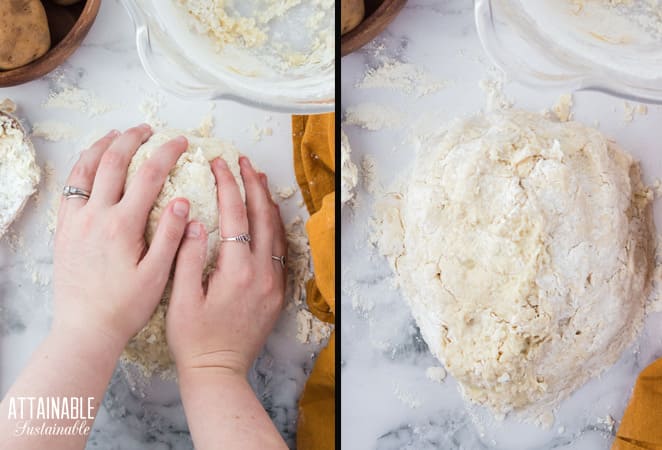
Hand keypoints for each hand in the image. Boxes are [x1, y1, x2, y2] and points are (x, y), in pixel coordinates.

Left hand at [53, 125, 190, 352]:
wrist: (85, 329)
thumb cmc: (125, 307)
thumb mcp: (157, 275)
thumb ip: (171, 236)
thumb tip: (182, 201)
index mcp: (123, 226)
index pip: (149, 176)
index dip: (167, 153)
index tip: (181, 142)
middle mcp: (96, 216)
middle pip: (114, 162)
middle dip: (133, 139)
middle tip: (149, 130)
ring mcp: (75, 220)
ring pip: (85, 169)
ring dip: (103, 146)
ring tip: (117, 134)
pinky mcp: (64, 229)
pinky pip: (69, 188)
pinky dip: (81, 167)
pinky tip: (89, 164)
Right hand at [167, 156, 286, 376]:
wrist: (219, 371)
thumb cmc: (194, 339)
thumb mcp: (181, 299)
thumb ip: (187, 256)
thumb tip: (192, 219)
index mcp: (237, 271)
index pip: (235, 215)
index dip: (227, 185)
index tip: (219, 163)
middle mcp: (263, 273)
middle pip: (263, 216)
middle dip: (253, 184)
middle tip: (243, 161)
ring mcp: (274, 282)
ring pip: (278, 230)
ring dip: (267, 202)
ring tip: (257, 178)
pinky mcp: (278, 291)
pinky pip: (282, 249)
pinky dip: (275, 226)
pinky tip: (267, 215)